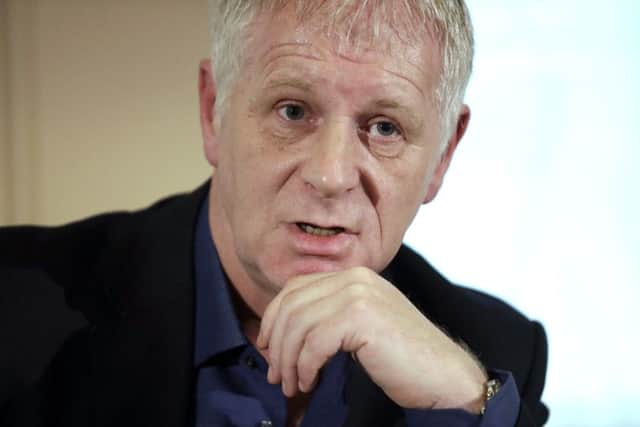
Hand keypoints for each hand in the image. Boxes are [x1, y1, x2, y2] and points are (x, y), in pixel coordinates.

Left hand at [256, 267, 487, 411]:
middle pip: (291, 305)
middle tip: (276, 375)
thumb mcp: (361, 325)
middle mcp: (355, 277)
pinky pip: (314, 343)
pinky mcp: (362, 316)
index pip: (295, 287)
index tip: (267, 346)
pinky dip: (305, 367)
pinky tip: (310, 382)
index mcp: (353, 276)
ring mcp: (359, 294)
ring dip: (288, 360)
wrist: (444, 375)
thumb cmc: (402, 358)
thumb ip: (329, 316)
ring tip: (291, 385)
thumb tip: (281, 332)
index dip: (273, 317)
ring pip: (298, 324)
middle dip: (276, 343)